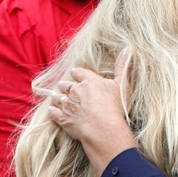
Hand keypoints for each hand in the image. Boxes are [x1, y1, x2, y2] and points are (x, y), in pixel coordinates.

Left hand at [48, 48, 137, 176]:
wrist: (102, 127)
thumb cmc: (114, 106)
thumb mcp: (122, 84)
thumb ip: (122, 67)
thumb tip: (127, 49)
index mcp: (90, 81)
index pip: (80, 73)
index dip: (77, 72)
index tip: (74, 72)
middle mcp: (76, 91)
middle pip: (67, 85)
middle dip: (65, 84)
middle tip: (63, 83)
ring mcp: (68, 105)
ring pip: (59, 98)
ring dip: (57, 96)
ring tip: (55, 95)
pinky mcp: (63, 118)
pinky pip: (54, 113)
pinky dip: (52, 111)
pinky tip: (50, 110)